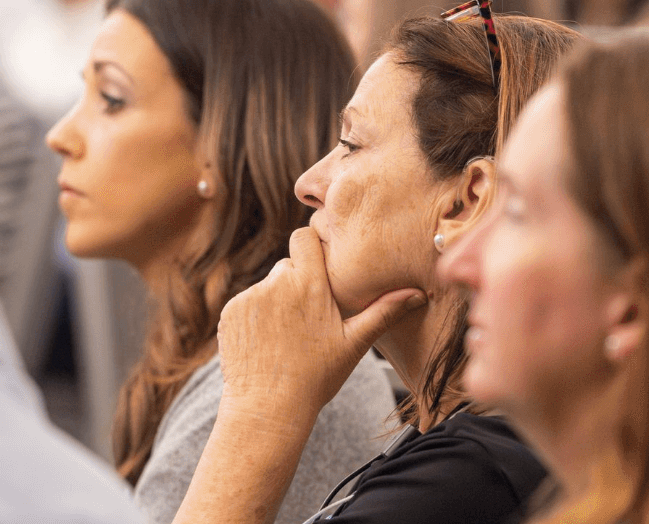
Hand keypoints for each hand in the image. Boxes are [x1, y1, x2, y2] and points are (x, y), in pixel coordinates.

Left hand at [216, 227, 424, 424]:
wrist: (265, 412)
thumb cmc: (315, 379)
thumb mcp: (354, 343)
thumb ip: (384, 311)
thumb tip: (418, 293)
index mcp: (309, 284)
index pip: (304, 237)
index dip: (312, 246)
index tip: (321, 263)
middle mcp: (276, 283)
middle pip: (288, 264)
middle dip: (298, 281)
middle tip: (310, 314)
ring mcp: (249, 298)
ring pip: (268, 285)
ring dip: (277, 299)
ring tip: (288, 334)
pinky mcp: (230, 314)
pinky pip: (247, 302)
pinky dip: (256, 315)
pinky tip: (268, 342)